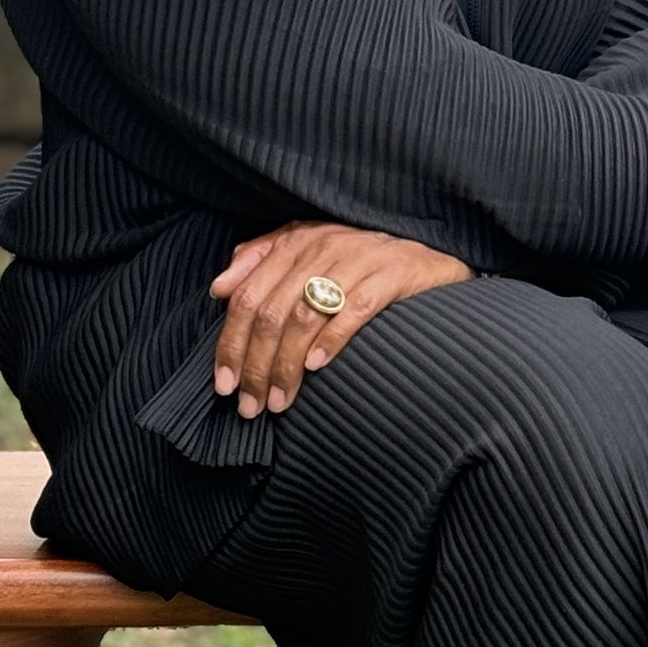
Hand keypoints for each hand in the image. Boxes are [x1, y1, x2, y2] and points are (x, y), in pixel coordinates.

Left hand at [210, 222, 469, 416]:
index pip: (247, 297)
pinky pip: (354, 310)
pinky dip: (331, 339)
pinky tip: (317, 367)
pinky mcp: (393, 275)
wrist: (429, 254)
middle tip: (250, 405)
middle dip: (255, 365)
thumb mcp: (306, 250)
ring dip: (287, 365)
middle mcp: (323, 247)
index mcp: (296, 241)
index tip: (223, 384)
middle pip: (271, 312)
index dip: (230, 343)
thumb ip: (260, 261)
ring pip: (306, 316)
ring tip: (280, 401)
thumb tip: (218, 289)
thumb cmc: (360, 260)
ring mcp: (359, 260)